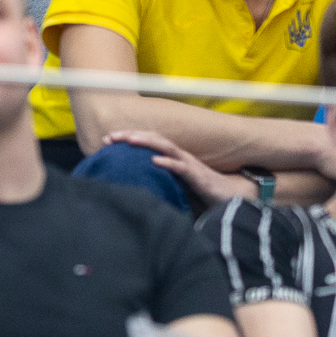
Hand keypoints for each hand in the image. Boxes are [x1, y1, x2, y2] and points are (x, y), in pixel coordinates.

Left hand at [103, 129, 255, 204]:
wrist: (230, 200)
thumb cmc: (201, 194)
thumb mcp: (173, 186)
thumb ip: (157, 181)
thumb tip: (132, 185)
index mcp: (172, 158)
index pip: (148, 143)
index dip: (128, 139)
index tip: (106, 140)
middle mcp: (180, 157)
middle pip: (154, 139)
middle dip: (131, 136)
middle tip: (110, 137)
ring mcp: (189, 165)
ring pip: (166, 148)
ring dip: (147, 142)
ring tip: (129, 140)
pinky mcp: (198, 177)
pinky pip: (182, 168)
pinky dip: (168, 163)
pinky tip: (154, 161)